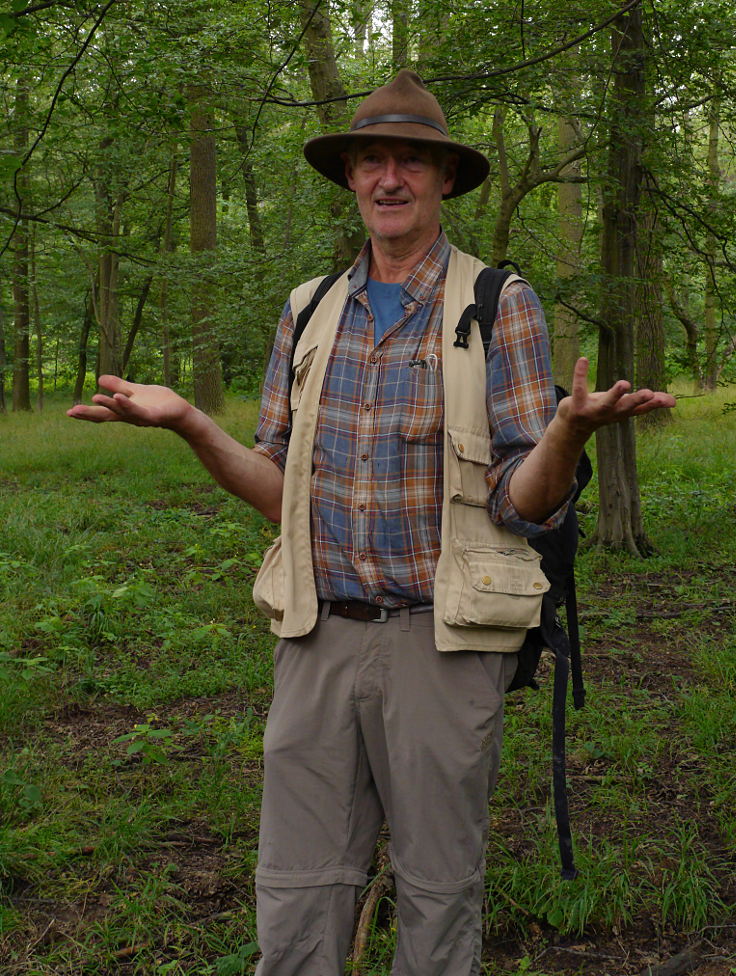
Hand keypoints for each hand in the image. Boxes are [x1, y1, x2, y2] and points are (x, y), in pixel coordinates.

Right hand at [67, 375, 194, 431]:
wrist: (180, 410)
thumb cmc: (159, 402)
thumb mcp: (135, 390)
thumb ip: (118, 385)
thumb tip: (99, 379)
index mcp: (123, 410)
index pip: (102, 412)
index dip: (86, 412)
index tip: (69, 412)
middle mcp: (129, 416)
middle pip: (107, 415)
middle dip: (89, 414)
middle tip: (72, 412)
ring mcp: (140, 417)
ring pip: (121, 412)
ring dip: (108, 404)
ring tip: (95, 397)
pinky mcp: (152, 416)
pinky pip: (138, 411)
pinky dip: (127, 404)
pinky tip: (118, 397)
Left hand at [555, 358, 675, 440]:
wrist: (573, 427)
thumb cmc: (604, 411)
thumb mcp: (625, 407)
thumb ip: (646, 403)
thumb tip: (674, 401)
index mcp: (623, 412)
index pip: (642, 409)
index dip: (655, 405)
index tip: (670, 401)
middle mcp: (610, 414)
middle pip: (626, 408)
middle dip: (637, 400)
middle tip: (650, 393)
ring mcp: (593, 411)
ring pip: (605, 403)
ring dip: (615, 394)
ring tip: (625, 383)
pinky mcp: (577, 405)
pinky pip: (579, 388)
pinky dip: (580, 374)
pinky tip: (583, 359)